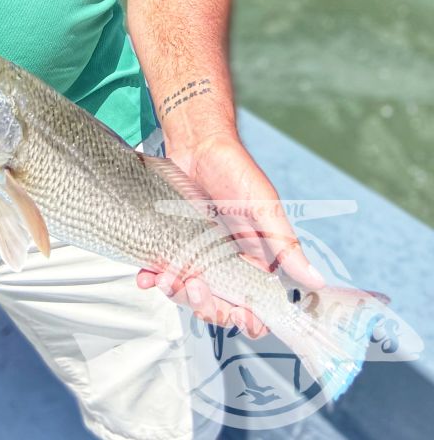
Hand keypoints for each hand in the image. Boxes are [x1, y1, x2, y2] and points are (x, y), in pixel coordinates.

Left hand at [136, 133, 324, 337]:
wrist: (197, 142)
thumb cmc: (236, 170)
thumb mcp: (263, 206)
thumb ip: (285, 245)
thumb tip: (317, 282)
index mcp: (254, 261)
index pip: (255, 306)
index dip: (249, 320)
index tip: (239, 316)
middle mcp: (225, 264)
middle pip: (219, 306)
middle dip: (208, 306)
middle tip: (197, 287)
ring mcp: (197, 255)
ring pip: (188, 293)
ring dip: (178, 295)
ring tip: (167, 279)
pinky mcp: (172, 244)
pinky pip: (162, 271)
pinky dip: (153, 278)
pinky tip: (146, 276)